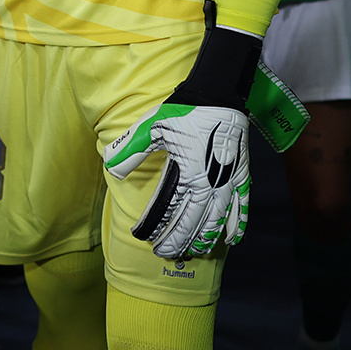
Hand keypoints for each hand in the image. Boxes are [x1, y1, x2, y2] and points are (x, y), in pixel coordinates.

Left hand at [103, 0, 258, 259]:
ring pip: (216, 222)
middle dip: (177, 241)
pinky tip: (232, 241)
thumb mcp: (152, 127)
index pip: (169, 212)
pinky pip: (242, 208)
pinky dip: (237, 226)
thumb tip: (109, 168)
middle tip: (164, 254)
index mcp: (186, 175)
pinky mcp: (242, 177)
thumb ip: (130, 149)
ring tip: (191, 253)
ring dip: (203, 240)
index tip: (144, 240)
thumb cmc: (183, 111)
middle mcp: (209, 186)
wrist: (219, 95)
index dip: (157, 228)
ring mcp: (228, 184)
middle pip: (192, 223)